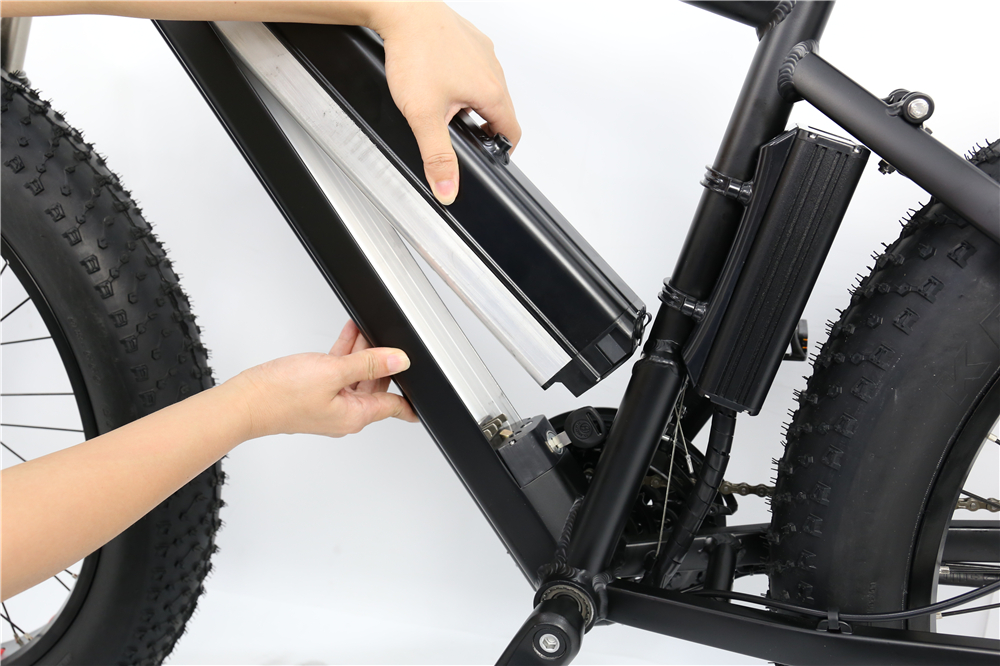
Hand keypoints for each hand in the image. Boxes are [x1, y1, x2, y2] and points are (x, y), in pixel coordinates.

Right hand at [232, 321, 417, 438]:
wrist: (244, 401)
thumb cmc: (281, 395)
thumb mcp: (333, 372)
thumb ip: (369, 364)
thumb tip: (400, 361)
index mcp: (355, 415)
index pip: (394, 406)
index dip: (411, 394)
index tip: (424, 390)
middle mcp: (345, 413)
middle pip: (376, 385)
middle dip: (383, 361)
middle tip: (388, 338)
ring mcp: (329, 404)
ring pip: (355, 375)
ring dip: (362, 352)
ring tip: (366, 329)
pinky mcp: (313, 393)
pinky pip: (336, 372)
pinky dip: (343, 354)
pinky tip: (348, 334)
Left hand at [372, 2, 520, 204]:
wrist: (401, 10)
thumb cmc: (415, 52)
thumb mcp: (423, 115)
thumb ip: (437, 156)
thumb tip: (448, 188)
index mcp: (491, 92)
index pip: (511, 133)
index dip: (501, 151)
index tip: (487, 158)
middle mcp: (493, 69)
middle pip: (500, 111)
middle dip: (481, 128)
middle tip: (458, 136)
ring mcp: (482, 51)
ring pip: (486, 87)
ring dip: (472, 103)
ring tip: (445, 108)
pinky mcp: (468, 38)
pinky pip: (474, 66)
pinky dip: (462, 79)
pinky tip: (438, 80)